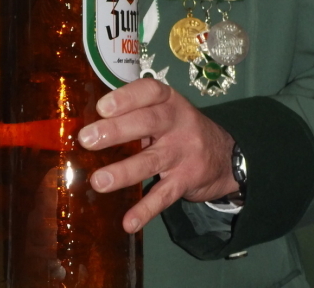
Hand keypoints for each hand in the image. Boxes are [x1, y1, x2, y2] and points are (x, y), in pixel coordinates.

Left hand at [78, 77, 236, 232]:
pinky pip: (164, 196)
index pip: (150, 91)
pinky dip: (146, 210)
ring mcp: (183, 152)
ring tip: (99, 181)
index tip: (102, 106)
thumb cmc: (180, 127)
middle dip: (116, 131)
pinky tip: (129, 222)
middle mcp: (177, 123)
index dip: (126, 97)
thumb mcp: (166, 110)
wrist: (226, 155)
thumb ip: (136, 111)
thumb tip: (90, 121)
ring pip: (152, 161)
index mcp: (168, 100)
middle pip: (147, 123)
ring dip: (124, 172)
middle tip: (87, 139)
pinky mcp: (186, 180)